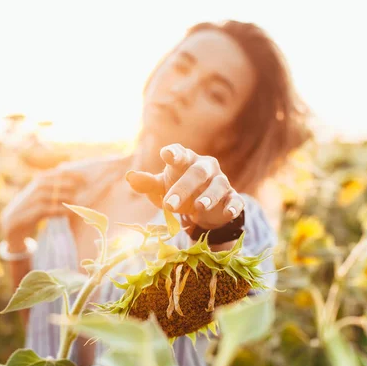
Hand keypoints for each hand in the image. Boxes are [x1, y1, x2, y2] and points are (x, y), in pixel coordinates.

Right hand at [0, 167, 85, 250]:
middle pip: (48, 182)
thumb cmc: (30, 214)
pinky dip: (56, 210)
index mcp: (35, 185)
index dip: (68, 174)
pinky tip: (67, 212)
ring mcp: (25, 203)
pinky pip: (41, 210)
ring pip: (44, 195)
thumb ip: (53, 192)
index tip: (84, 178)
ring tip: (74, 200)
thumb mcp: (41, 200)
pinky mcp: (24, 216)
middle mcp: (29, 192)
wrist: (11, 230)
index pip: (51, 174)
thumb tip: (74, 185)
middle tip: (81, 188)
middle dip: (65, 183)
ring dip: (61, 196)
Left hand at [125, 143, 244, 229]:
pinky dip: (233, 206)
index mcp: (186, 160)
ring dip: (209, 196)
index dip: (174, 153)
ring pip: (218, 185)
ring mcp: (220, 182)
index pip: (180, 153)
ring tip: (198, 207)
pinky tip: (228, 212)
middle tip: (169, 204)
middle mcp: (205, 167)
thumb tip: (130, 177)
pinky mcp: (232, 198)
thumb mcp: (161, 188)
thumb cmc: (178, 190)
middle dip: (183, 188)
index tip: (166, 155)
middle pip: (196, 173)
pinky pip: (235, 200)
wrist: (202, 208)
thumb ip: (147, 183)